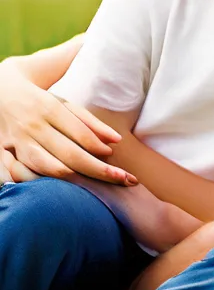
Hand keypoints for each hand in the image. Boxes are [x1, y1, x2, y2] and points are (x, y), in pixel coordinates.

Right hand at [0, 59, 135, 184]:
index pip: (79, 133)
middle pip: (68, 155)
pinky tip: (62, 193)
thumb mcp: (66, 104)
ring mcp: (17, 143)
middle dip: (99, 171)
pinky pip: (22, 176)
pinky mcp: (5, 155)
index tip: (114, 156)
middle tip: (125, 180)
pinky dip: (42, 185)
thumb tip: (115, 141)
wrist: (1, 95)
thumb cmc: (42, 103)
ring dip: (75, 182)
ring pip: (46, 168)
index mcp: (50, 109)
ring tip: (100, 189)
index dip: (98, 147)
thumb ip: (91, 122)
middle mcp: (33, 127)